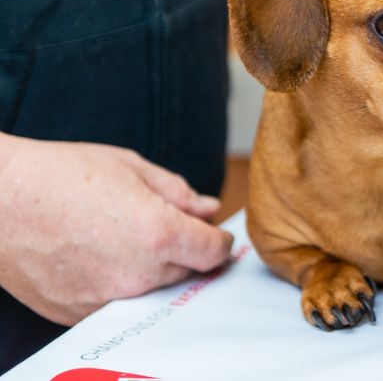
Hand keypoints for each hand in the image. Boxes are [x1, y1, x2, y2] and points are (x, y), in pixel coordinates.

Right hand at [0, 133, 232, 325]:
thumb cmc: (62, 175)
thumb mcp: (132, 167)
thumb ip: (178, 193)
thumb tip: (208, 209)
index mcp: (159, 234)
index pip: (213, 252)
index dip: (221, 242)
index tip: (217, 234)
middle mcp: (138, 275)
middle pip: (186, 271)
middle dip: (187, 250)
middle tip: (168, 225)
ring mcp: (107, 299)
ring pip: (153, 288)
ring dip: (154, 266)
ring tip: (125, 233)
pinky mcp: (79, 313)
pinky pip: (118, 300)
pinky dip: (121, 281)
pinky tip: (102, 253)